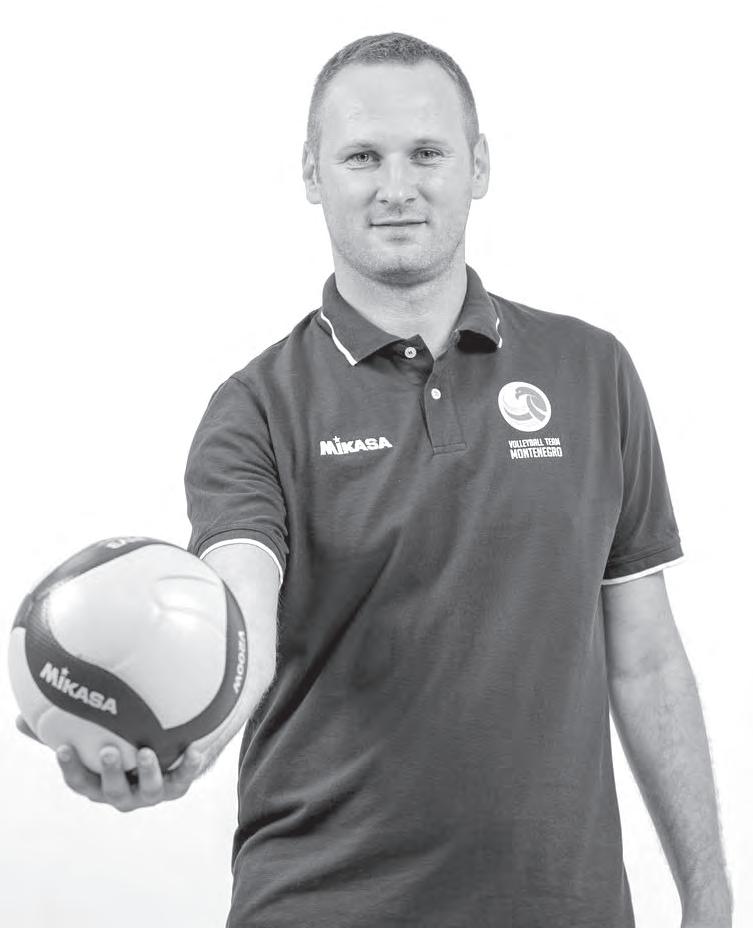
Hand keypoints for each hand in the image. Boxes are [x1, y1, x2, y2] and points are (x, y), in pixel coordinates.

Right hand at [16, 714, 204, 811]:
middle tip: (110, 751)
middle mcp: (122, 794)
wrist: (161, 759)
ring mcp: (150, 793)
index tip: (63, 747)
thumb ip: (59, 731)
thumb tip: (19, 719)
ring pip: (148, 790)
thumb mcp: (88, 742)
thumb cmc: (115, 748)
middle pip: (113, 791)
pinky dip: (189, 766)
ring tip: (147, 753)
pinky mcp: (176, 787)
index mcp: (98, 785)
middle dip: (111, 773)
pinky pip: (184, 779)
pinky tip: (194, 749)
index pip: (79, 782)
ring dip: (148, 773)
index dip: (71, 767)